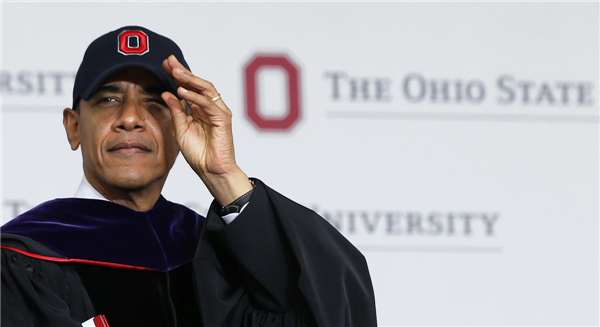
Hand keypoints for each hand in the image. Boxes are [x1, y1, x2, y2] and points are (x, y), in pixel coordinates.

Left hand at [161, 55, 252, 205]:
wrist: (211, 171)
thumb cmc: (198, 154)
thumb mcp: (181, 130)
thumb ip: (176, 111)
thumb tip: (167, 93)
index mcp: (199, 109)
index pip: (188, 87)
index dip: (177, 75)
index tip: (164, 64)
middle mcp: (209, 108)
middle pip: (197, 84)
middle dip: (183, 72)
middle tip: (169, 61)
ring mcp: (218, 112)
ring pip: (205, 89)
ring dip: (189, 79)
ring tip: (175, 71)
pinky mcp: (223, 120)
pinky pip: (208, 104)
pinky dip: (195, 97)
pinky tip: (182, 91)